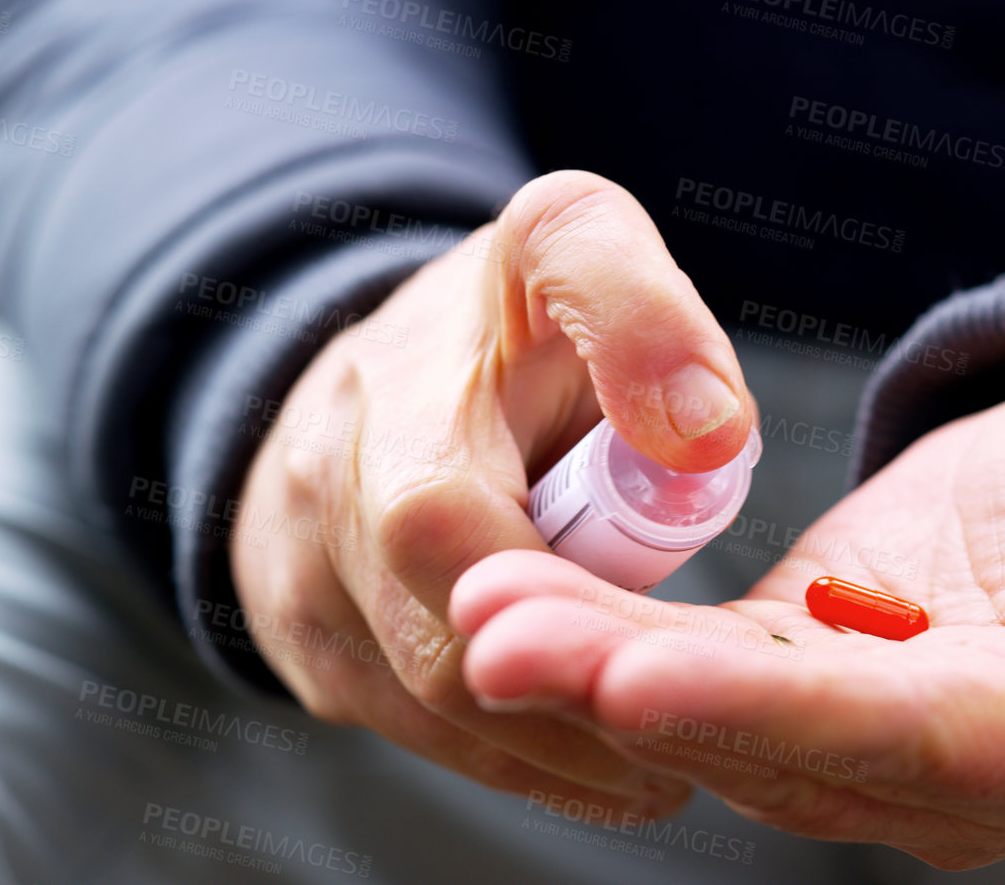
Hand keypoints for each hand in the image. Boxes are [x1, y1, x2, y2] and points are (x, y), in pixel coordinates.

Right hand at [229, 170, 755, 819]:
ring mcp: (297, 578)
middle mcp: (323, 486)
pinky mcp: (311, 647)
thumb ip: (640, 308)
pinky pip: (414, 729)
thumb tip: (707, 433)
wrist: (384, 366)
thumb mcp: (576, 247)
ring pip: (428, 710)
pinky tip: (597, 754)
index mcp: (397, 388)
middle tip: (690, 727)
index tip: (661, 646)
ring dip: (554, 742)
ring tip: (662, 756)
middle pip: (439, 649)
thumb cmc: (508, 317)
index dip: (550, 599)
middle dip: (573, 694)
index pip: (439, 522)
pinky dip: (512, 749)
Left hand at [448, 348, 1004, 868]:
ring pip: (716, 721)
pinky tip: (515, 590)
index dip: (769, 707)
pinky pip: (704, 671)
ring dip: (595, 670)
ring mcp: (872, 738)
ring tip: (478, 607)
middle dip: (636, 697)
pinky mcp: (815, 680)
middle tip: (498, 638)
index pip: (898, 735)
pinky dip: (613, 637)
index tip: (639, 667)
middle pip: (778, 746)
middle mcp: (948, 768)